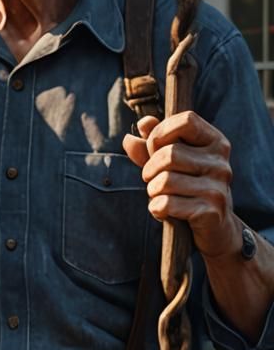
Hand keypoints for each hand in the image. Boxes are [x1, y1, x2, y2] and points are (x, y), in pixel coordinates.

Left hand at [121, 111, 237, 260]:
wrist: (216, 229)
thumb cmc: (190, 190)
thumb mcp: (172, 164)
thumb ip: (152, 149)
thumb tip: (129, 138)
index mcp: (215, 143)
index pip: (186, 120)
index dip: (161, 133)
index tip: (153, 148)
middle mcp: (220, 163)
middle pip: (169, 154)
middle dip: (150, 169)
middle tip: (152, 180)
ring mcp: (217, 187)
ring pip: (165, 180)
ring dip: (152, 191)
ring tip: (160, 197)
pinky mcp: (210, 210)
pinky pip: (167, 203)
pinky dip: (156, 208)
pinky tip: (164, 212)